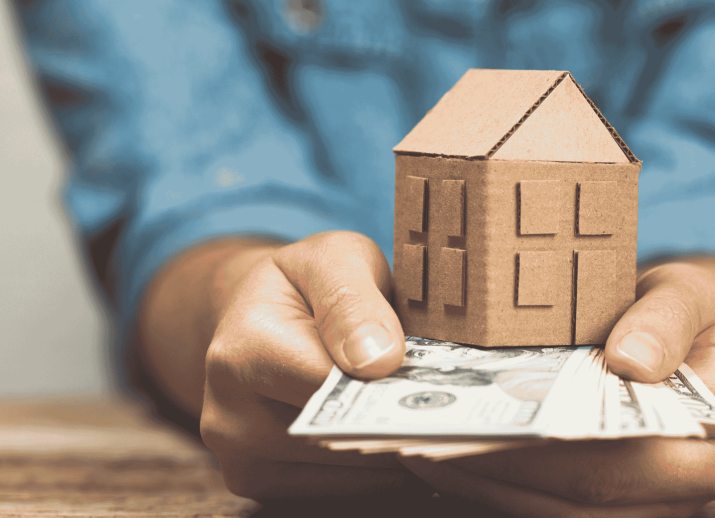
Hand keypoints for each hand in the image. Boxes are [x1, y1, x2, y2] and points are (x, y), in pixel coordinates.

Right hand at [140, 232, 426, 501]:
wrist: (263, 310)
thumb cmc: (307, 281)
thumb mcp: (333, 259)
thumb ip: (354, 300)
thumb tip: (380, 361)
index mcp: (241, 354)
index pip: (333, 390)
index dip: (391, 389)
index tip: (442, 387)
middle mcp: (226, 416)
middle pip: (335, 440)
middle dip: (398, 424)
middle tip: (453, 414)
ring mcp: (238, 457)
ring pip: (341, 475)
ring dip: (392, 453)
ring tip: (434, 423)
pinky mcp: (256, 480)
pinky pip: (333, 489)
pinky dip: (375, 470)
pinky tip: (402, 438)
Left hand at [399, 258, 714, 516]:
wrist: (714, 349)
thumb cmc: (696, 314)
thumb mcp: (692, 292)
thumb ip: (667, 319)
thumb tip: (632, 364)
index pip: (628, 447)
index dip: (550, 443)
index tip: (482, 417)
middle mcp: (702, 481)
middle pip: (590, 493)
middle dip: (505, 467)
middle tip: (431, 437)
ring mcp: (664, 504)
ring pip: (568, 513)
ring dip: (494, 485)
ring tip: (429, 449)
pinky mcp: (630, 509)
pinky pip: (561, 511)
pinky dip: (506, 489)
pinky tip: (457, 459)